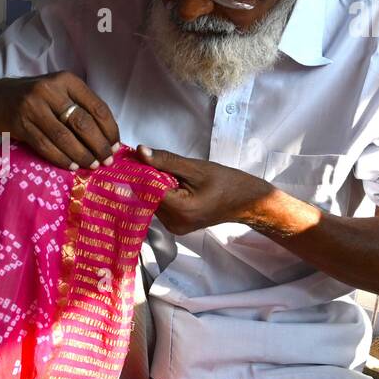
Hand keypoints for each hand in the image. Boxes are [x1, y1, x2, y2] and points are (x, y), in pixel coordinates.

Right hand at [0, 71, 119, 169]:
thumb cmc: (37, 97)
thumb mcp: (60, 91)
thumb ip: (81, 106)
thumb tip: (109, 136)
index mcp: (66, 80)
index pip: (96, 107)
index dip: (110, 129)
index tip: (116, 146)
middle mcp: (50, 90)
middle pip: (82, 123)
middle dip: (98, 145)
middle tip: (107, 160)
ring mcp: (33, 107)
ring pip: (64, 137)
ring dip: (82, 155)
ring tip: (92, 165)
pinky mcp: (20, 124)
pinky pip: (46, 146)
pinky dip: (61, 158)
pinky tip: (72, 166)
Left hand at [135, 145, 275, 234]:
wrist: (246, 201)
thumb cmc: (226, 183)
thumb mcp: (196, 168)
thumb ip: (166, 160)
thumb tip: (140, 151)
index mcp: (180, 210)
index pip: (147, 189)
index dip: (138, 172)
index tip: (132, 157)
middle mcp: (174, 223)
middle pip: (147, 197)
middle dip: (145, 177)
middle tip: (147, 159)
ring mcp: (175, 228)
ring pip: (152, 202)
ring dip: (152, 185)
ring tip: (163, 170)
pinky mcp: (177, 226)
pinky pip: (160, 207)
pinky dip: (160, 193)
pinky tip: (169, 182)